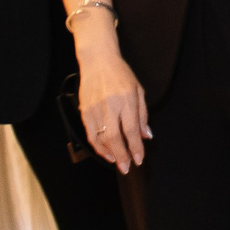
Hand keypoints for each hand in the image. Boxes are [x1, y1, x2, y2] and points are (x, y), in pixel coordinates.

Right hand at [76, 43, 151, 175]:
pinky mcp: (84, 111)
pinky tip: (105, 152)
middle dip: (121, 156)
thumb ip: (142, 115)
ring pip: (100, 138)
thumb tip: (146, 136)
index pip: (131, 129)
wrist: (97, 61)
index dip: (135, 147)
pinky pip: (90, 134)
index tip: (139, 159)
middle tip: (126, 168)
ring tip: (117, 162)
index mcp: (126, 99)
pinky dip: (97, 146)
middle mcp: (109, 105)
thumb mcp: (138, 90)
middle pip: (114, 137)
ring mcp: (94, 109)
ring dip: (109, 154)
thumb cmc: (121, 74)